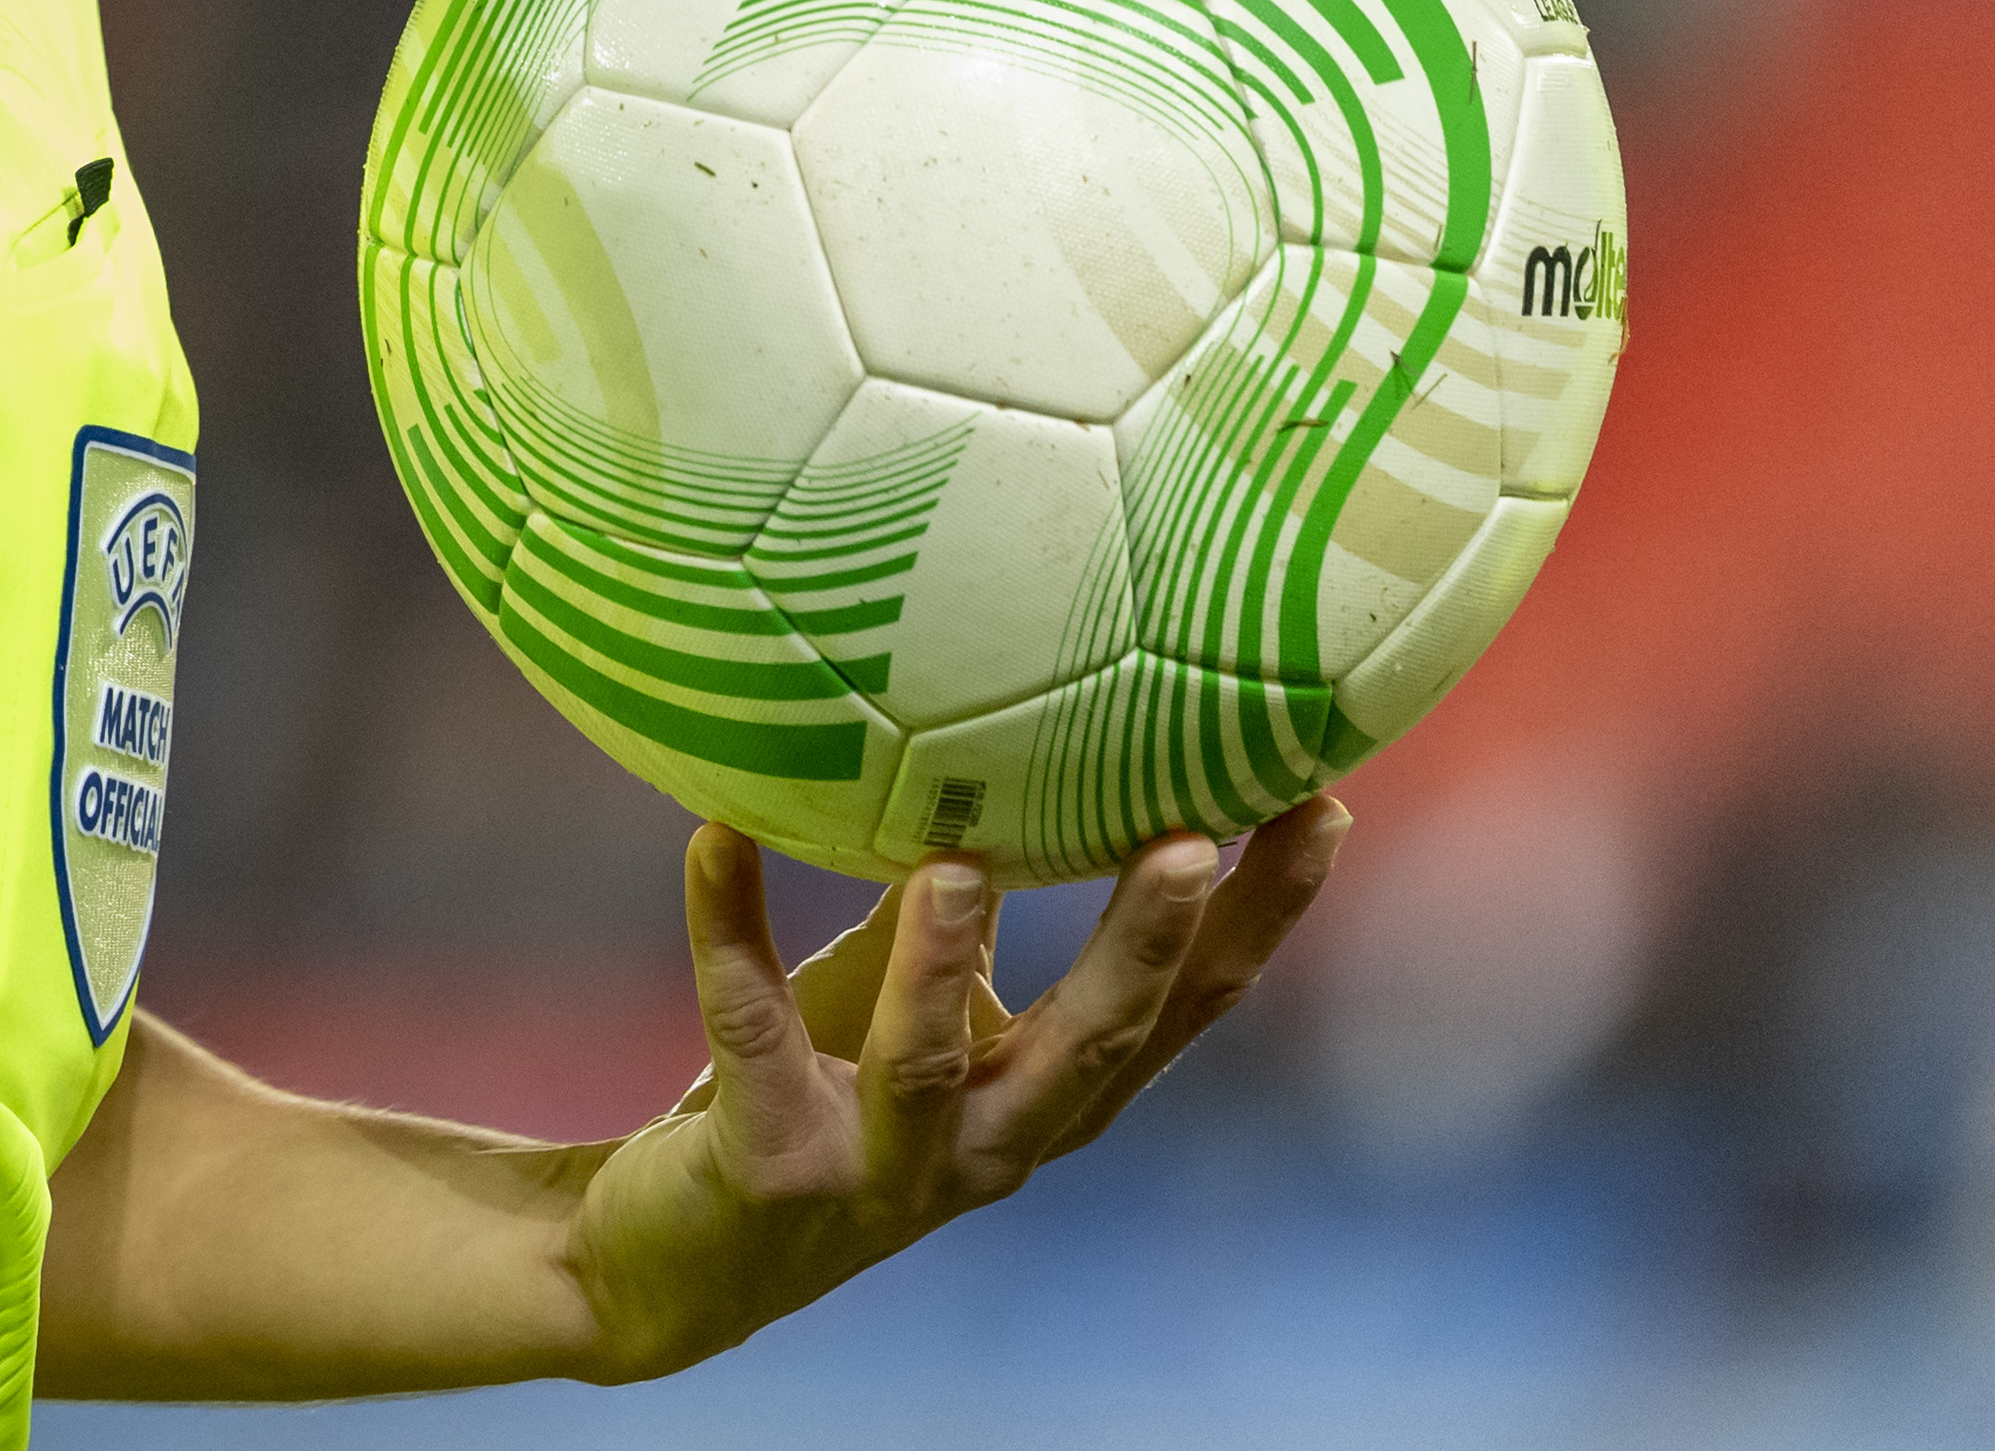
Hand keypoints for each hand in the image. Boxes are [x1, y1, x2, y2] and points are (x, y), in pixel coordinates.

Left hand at [563, 799, 1344, 1380]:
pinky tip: (713, 839)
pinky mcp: (771, 1170)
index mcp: (1045, 1099)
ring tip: (955, 867)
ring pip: (924, 1066)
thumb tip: (1001, 733)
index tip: (1319, 807)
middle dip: (1147, 945)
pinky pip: (746, 1032)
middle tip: (1193, 841)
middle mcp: (990, 1146)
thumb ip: (965, 903)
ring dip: (941, 964)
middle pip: (1094, 1048)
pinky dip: (730, 929)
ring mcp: (883, 1167)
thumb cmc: (818, 1093)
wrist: (675, 1262)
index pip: (1182, 1011)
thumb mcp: (912, 1000)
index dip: (1259, 921)